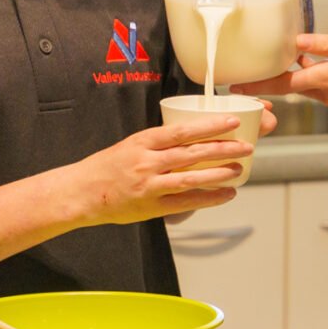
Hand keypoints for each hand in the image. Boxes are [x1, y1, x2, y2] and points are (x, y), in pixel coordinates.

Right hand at [73, 116, 253, 225]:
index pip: (182, 131)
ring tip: (239, 169)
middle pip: (191, 153)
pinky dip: (208, 198)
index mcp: (142, 141)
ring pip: (190, 178)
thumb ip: (158, 144)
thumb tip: (191, 138)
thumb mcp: (130, 145)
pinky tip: (226, 194)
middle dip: (222, 149)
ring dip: (218, 173)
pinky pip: (185, 202)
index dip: (209, 126)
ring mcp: (149, 185)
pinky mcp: (150, 206)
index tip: (232, 122)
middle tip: (246, 146)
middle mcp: (146, 162)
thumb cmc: (107, 167)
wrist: (81, 192)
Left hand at [233, 35, 327, 132]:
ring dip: (311, 76)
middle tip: (266, 66)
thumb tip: (297, 43)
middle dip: (283, 77)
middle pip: (297, 87)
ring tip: (316, 58)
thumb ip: (327, 46)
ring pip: (316, 89)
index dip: (260, 84)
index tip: (237, 86)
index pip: (285, 84)